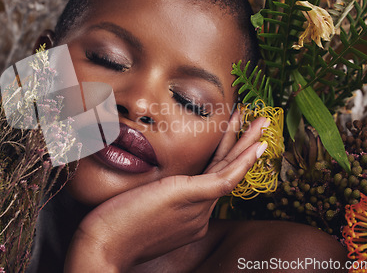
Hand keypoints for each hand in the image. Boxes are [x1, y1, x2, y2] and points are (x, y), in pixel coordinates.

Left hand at [64, 111, 268, 271]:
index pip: (211, 181)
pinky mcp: (190, 197)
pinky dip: (242, 160)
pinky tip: (256, 145)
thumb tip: (152, 184)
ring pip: (229, 171)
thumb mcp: (139, 210)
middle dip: (245, 146)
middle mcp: (199, 215)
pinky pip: (224, 178)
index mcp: (189, 218)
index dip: (225, 156)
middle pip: (227, 173)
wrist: (103, 245)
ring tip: (262, 121)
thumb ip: (154, 199)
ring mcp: (198, 209)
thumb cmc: (113, 227)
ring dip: (247, 143)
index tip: (229, 136)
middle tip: (261, 123)